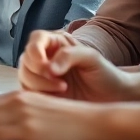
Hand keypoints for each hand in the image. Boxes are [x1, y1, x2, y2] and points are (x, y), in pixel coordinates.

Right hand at [18, 30, 134, 102]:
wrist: (114, 98)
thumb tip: (49, 68)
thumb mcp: (91, 58)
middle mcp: (46, 58)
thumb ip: (69, 55)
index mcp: (57, 43)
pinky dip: (38, 97)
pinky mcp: (42, 94)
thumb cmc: (105, 74)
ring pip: (24, 77)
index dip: (35, 51)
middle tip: (58, 81)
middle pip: (26, 59)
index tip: (45, 65)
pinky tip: (56, 99)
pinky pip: (28, 94)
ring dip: (39, 84)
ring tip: (63, 89)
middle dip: (38, 72)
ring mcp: (42, 77)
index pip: (36, 39)